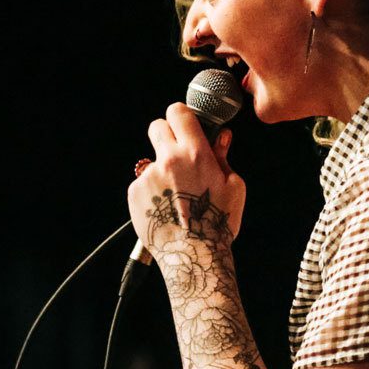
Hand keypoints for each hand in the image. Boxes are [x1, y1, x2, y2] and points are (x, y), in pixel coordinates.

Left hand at [128, 109, 245, 249]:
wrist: (192, 255)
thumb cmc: (218, 223)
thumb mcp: (234, 186)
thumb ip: (223, 157)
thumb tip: (221, 137)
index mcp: (195, 153)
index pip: (178, 112)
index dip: (181, 115)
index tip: (184, 123)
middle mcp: (168, 160)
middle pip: (157, 126)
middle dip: (166, 135)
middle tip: (177, 153)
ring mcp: (148, 176)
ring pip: (151, 160)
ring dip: (161, 169)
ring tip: (175, 195)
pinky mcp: (134, 193)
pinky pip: (142, 183)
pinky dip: (151, 191)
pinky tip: (165, 208)